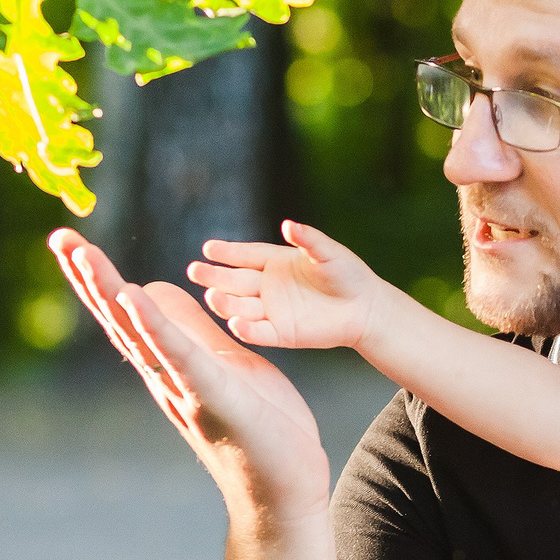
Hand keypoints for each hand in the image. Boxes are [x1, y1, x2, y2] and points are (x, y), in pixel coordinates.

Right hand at [49, 229, 331, 528]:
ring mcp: (184, 387)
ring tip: (84, 254)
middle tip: (59, 237)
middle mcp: (166, 376)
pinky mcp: (213, 396)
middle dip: (90, 277)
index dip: (99, 277)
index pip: (128, 313)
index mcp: (171, 365)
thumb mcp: (225, 363)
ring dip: (110, 292)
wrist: (284, 488)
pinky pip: (179, 355)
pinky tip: (133, 296)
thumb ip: (190, 329)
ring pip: (139, 332)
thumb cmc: (260, 428)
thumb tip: (150, 287)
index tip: (72, 241)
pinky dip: (155, 325)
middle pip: (120, 318)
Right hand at [192, 221, 388, 352]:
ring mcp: (272, 310)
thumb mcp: (329, 252)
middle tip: (194, 271)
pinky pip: (259, 332)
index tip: (208, 249)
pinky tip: (235, 323)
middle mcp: (268, 286)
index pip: (245, 256)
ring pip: (241, 307)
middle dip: (214, 276)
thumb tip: (289, 225)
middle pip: (235, 281)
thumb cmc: (348, 275)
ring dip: (225, 303)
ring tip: (212, 297)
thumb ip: (309, 240)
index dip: (227, 253)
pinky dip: (247, 329)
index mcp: (275, 262)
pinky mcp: (282, 333)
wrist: (365, 307)